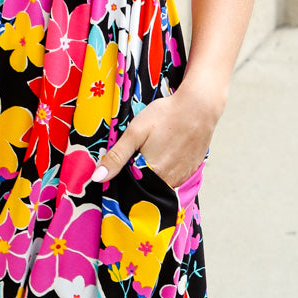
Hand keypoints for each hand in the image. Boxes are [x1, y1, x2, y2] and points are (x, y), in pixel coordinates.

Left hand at [90, 77, 224, 190]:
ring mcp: (183, 177)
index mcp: (152, 173)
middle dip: (139, 180)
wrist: (199, 107)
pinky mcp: (192, 171)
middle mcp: (169, 180)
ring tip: (152, 155)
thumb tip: (97, 177)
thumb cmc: (166, 115)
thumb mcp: (135, 132)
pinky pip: (176, 179)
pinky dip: (168, 173)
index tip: (120, 174)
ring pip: (162, 185)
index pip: (132, 190)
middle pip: (148, 189)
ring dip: (154, 177)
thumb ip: (117, 156)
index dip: (124, 183)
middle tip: (137, 159)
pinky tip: (166, 156)